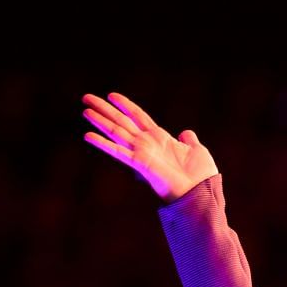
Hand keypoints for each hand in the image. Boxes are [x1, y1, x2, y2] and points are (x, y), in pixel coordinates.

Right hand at [81, 91, 219, 203]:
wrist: (201, 192)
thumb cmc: (200, 176)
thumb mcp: (197, 150)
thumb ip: (189, 140)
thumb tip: (186, 133)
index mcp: (160, 138)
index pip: (139, 116)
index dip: (126, 105)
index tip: (112, 95)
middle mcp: (147, 144)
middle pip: (122, 121)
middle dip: (105, 109)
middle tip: (87, 97)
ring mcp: (141, 153)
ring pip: (116, 132)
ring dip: (100, 121)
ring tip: (85, 110)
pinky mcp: (139, 164)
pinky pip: (117, 152)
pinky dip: (103, 144)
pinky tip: (88, 135)